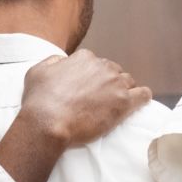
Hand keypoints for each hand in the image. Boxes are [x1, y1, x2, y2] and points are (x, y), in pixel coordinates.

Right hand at [20, 50, 150, 148]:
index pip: (96, 64)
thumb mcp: (37, 71)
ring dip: (123, 91)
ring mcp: (115, 84)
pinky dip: (142, 98)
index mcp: (84, 58)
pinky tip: (139, 103)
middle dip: (109, 83)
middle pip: (113, 72)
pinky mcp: (124, 102)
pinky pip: (143, 95)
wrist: (48, 123)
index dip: (93, 77)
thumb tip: (63, 61)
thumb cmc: (39, 100)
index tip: (88, 89)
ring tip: (116, 105)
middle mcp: (102, 67)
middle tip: (100, 100)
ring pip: (128, 82)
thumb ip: (54, 62)